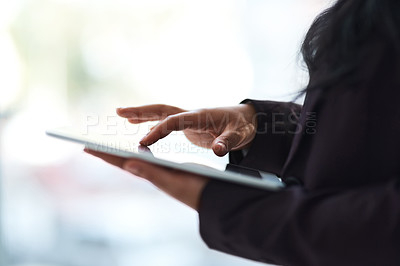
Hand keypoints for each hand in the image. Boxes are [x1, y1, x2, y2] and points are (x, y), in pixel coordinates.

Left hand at [84, 149, 207, 210]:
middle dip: (108, 152)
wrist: (214, 196)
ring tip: (109, 147)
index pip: (122, 162)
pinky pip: (150, 158)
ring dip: (121, 153)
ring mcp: (161, 171)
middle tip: (91, 145)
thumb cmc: (195, 191)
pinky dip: (141, 152)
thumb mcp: (173, 182)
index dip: (105, 154)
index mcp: (150, 175)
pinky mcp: (171, 169)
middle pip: (125, 160)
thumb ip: (152, 174)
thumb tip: (128, 164)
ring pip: (136, 159)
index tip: (86, 146)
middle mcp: (152, 173)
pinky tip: (140, 149)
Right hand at [117, 104, 256, 155]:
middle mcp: (191, 114)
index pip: (173, 122)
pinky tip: (144, 128)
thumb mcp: (238, 135)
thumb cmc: (242, 127)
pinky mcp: (189, 124)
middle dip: (141, 111)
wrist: (247, 119)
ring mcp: (189, 118)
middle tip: (119, 112)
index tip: (143, 142)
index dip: (158, 131)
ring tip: (123, 116)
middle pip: (161, 110)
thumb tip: (219, 151)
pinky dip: (154, 123)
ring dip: (143, 114)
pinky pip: (167, 121)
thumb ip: (227, 142)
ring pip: (161, 113)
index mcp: (199, 116)